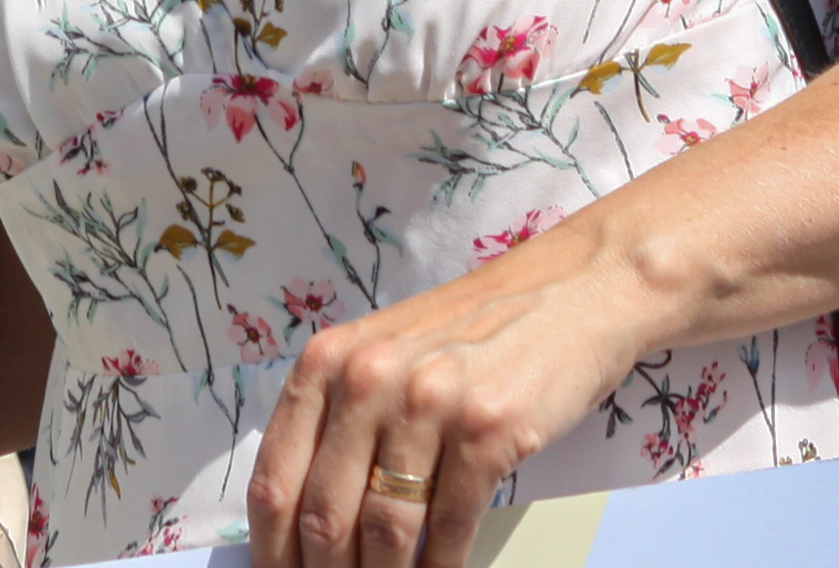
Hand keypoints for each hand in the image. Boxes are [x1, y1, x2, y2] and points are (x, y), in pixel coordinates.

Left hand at [246, 243, 647, 567]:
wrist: (566, 296)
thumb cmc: (465, 334)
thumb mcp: (379, 356)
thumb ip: (336, 419)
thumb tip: (302, 519)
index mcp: (325, 362)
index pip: (275, 479)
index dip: (272, 550)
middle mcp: (366, 380)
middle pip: (323, 515)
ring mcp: (428, 405)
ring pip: (386, 531)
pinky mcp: (489, 433)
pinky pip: (451, 527)